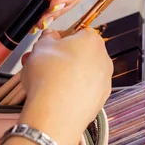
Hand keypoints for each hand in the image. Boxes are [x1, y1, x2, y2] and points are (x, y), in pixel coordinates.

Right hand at [20, 29, 112, 144]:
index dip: (60, 39)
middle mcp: (103, 60)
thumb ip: (47, 37)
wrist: (54, 113)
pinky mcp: (99, 102)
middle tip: (41, 64)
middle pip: (80, 54)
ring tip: (44, 82)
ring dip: (65, 75)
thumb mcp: (40, 45)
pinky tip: (55, 96)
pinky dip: (71, 92)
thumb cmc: (48, 76)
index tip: (47, 46)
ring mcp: (104, 83)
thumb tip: (51, 37)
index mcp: (92, 41)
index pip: (77, 32)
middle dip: (61, 58)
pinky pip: (83, 92)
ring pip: (81, 74)